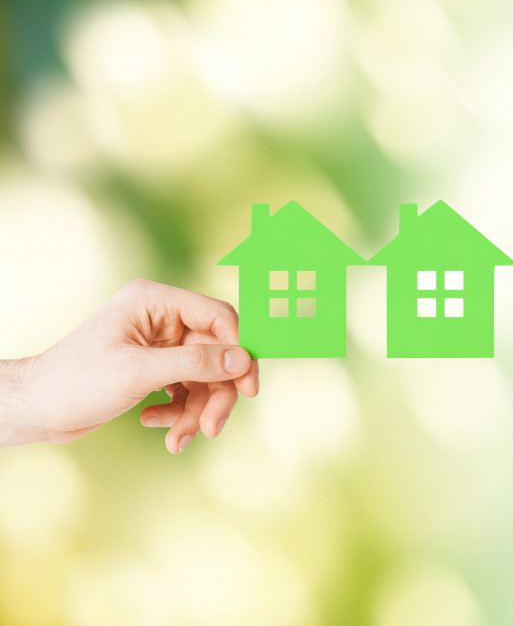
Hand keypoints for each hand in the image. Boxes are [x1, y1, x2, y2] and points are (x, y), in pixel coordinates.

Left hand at [0, 279, 258, 451]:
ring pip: (205, 377)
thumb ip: (195, 363)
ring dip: (197, 411)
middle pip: (216, 354)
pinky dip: (178, 413)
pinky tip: (155, 424)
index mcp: (155, 301)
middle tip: (213, 427)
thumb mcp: (139, 372)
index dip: (238, 349)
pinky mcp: (156, 369)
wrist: (37, 409)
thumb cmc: (76, 381)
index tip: (248, 386)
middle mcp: (162, 319)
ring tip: (179, 439)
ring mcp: (160, 345)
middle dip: (215, 394)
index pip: (218, 317)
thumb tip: (243, 359)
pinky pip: (187, 390)